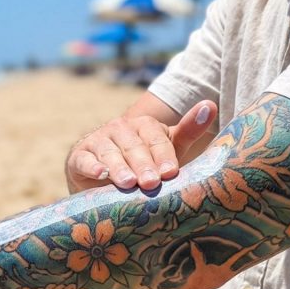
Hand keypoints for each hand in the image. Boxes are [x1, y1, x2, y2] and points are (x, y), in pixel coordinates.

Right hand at [65, 100, 216, 192]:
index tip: (171, 172)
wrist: (104, 178)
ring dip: (119, 168)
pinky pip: (85, 160)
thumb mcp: (169, 149)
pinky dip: (92, 167)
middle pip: (134, 148)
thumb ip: (189, 130)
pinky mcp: (79, 155)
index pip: (155, 139)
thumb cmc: (145, 164)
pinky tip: (100, 175)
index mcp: (144, 125)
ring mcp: (98, 140)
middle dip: (143, 166)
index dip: (163, 156)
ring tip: (128, 183)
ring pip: (110, 154)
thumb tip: (210, 104)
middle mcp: (120, 128)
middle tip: (152, 183)